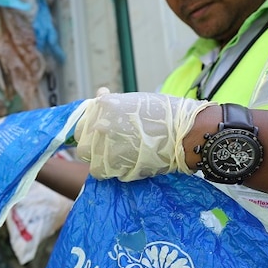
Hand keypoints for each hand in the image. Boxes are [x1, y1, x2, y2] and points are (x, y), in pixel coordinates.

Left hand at [74, 89, 213, 180]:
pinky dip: (112, 171)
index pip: (82, 124)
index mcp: (104, 106)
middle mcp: (100, 126)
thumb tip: (100, 94)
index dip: (91, 130)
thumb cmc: (164, 114)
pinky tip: (125, 164)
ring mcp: (106, 147)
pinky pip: (103, 173)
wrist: (185, 133)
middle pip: (82, 145)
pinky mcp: (115, 167)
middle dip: (93, 147)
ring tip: (119, 158)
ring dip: (102, 161)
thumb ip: (111, 103)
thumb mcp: (134, 100)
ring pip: (91, 162)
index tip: (101, 134)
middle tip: (109, 147)